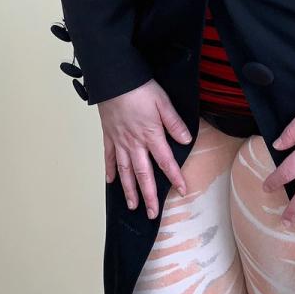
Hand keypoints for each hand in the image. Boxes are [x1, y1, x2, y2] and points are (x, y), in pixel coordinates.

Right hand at [98, 79, 191, 217]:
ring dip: (129, 190)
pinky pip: (108, 157)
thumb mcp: (163, 102)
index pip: (166, 162)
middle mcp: (134, 143)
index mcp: (151, 135)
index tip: (182, 191)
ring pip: (125, 171)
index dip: (175, 177)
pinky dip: (110, 171)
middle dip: (149, 196)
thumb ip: (174, 123)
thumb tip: (186, 140)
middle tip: (152, 214)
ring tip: (133, 206)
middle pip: (143, 175)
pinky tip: (111, 182)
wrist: (113, 79)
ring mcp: (119, 141)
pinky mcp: (108, 136)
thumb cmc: (139, 88)